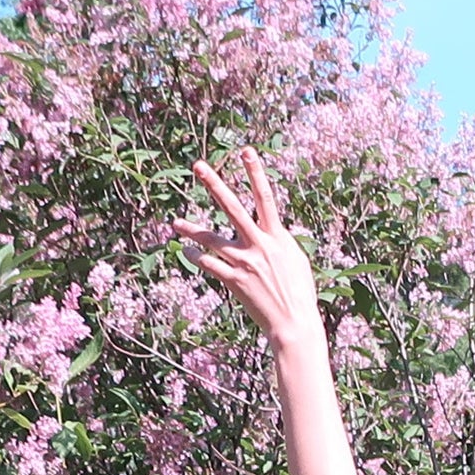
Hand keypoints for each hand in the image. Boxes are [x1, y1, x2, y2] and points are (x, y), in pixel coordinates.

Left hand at [174, 148, 326, 356]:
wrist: (294, 324)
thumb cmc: (299, 293)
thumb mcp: (295, 260)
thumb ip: (279, 241)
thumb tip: (269, 230)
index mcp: (277, 236)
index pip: (265, 197)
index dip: (255, 172)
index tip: (245, 150)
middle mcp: (259, 245)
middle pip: (232, 208)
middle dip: (215, 184)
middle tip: (198, 165)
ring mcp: (244, 263)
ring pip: (212, 239)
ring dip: (192, 230)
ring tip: (175, 223)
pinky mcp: (234, 281)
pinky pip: (210, 266)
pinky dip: (199, 258)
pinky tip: (189, 252)